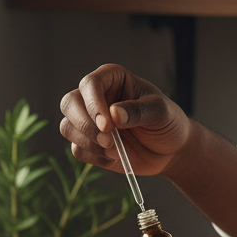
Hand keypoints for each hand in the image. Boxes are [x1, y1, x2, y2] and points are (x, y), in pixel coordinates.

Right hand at [59, 64, 194, 175]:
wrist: (169, 151)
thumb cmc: (167, 123)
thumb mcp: (160, 113)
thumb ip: (138, 111)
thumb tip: (114, 113)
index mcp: (112, 79)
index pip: (90, 84)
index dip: (93, 104)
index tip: (107, 125)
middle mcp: (95, 97)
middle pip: (69, 104)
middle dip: (85, 125)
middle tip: (108, 141)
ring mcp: (88, 121)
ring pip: (67, 127)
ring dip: (88, 143)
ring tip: (116, 151)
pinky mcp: (87, 143)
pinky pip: (77, 150)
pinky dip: (94, 157)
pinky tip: (113, 157)